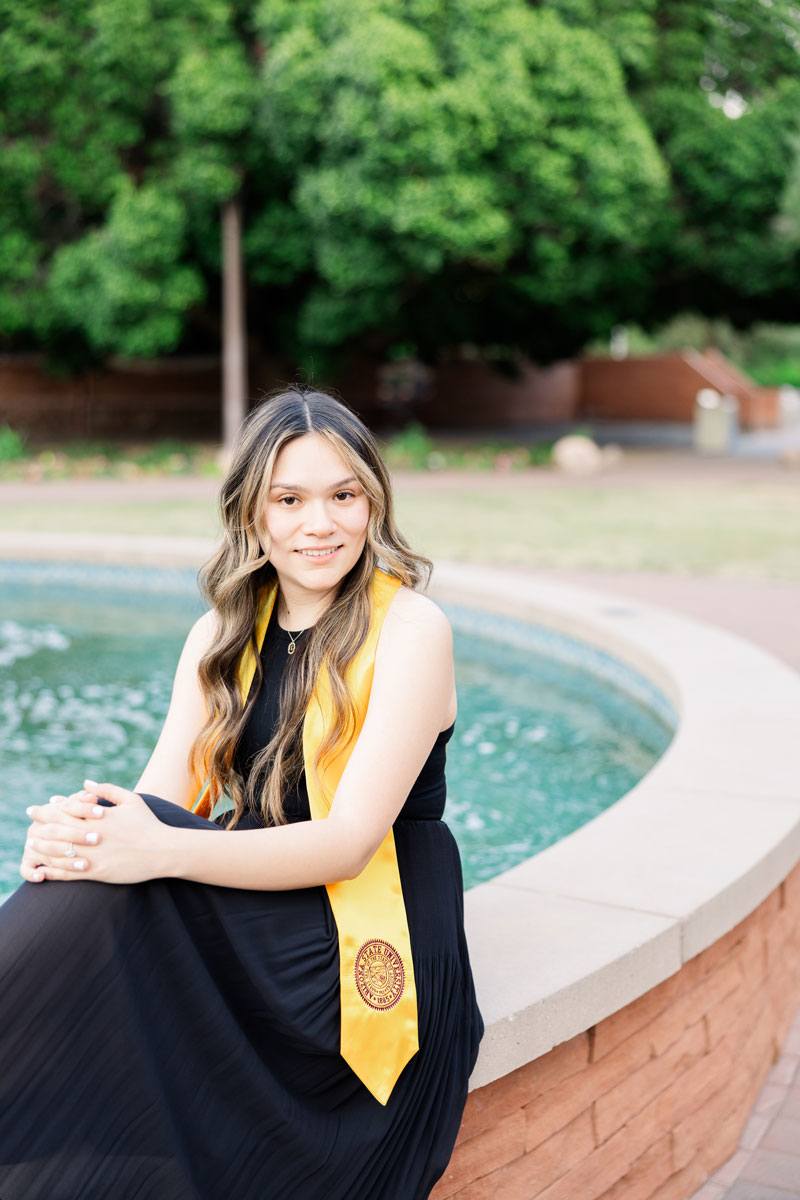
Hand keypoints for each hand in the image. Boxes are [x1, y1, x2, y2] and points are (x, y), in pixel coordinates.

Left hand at [21, 778, 170, 884]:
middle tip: (28, 823)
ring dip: (41, 848)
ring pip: (58, 853)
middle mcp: (93, 836)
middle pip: (57, 830)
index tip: (41, 806)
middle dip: (39, 825)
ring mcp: (94, 856)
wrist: (164, 851)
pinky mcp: (97, 873)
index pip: (67, 810)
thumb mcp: (131, 800)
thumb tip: (85, 783)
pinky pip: (68, 873)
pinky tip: (43, 869)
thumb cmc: (148, 824)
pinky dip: (53, 871)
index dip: (51, 808)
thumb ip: (107, 789)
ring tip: (31, 844)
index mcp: (99, 817)